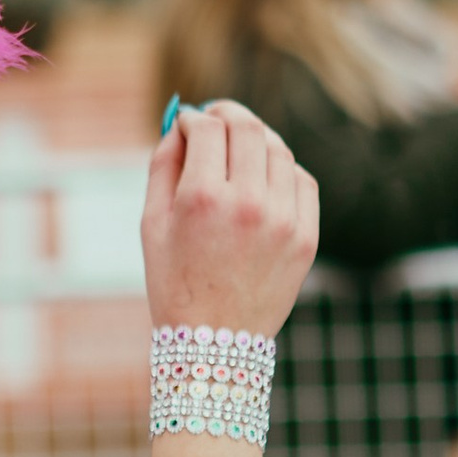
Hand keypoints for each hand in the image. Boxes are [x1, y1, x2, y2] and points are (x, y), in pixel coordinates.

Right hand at [140, 98, 316, 337]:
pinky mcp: (306, 236)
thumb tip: (179, 124)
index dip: (193, 117)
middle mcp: (247, 203)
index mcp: (201, 200)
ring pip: (278, 149)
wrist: (213, 342)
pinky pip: (301, 180)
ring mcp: (283, 220)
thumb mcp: (151, 225)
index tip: (187, 123)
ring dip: (257, 139)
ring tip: (239, 147)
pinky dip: (282, 169)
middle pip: (247, 128)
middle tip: (216, 116)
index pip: (206, 128)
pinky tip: (263, 178)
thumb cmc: (173, 282)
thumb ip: (162, 166)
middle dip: (228, 114)